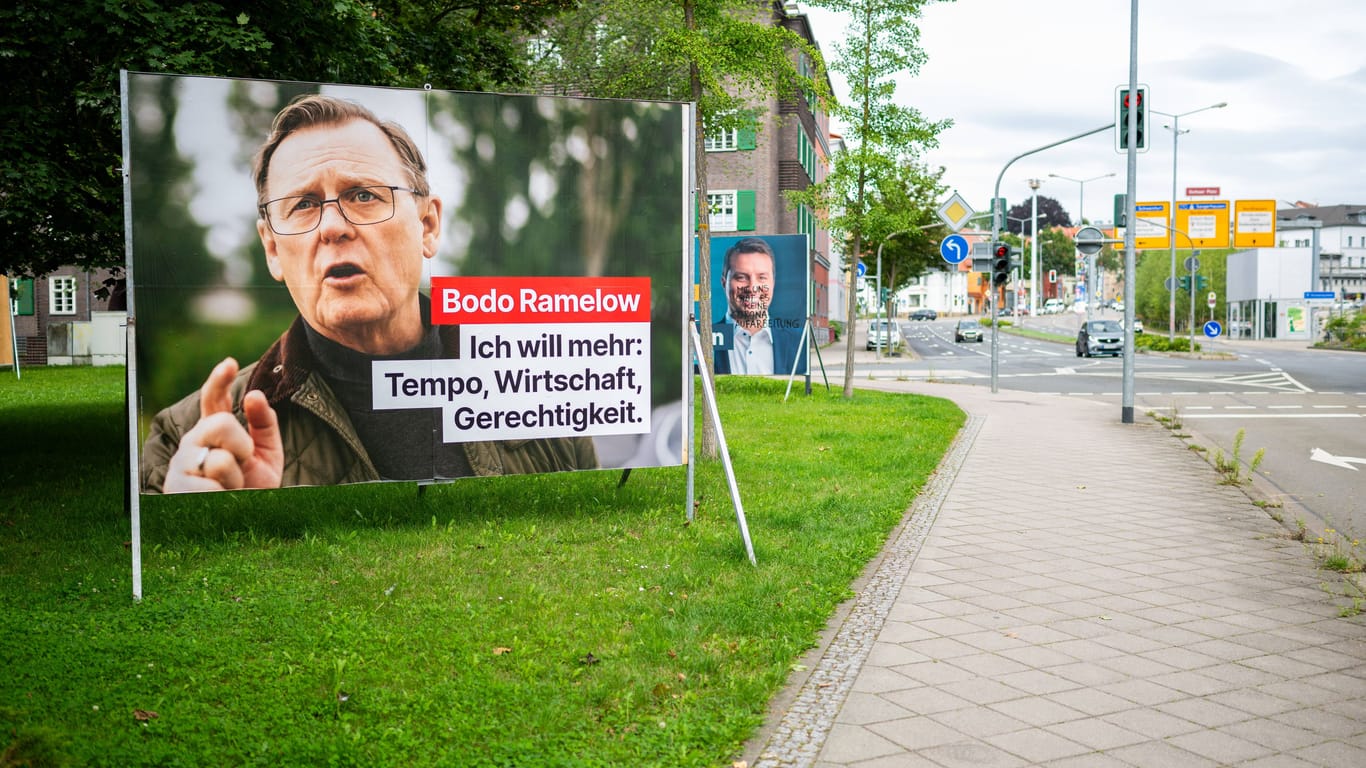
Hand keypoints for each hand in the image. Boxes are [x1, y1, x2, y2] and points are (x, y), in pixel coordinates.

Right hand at [162, 358, 283, 492]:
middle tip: (240, 465)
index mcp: (214, 431)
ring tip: (229, 488)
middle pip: (221, 424)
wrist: (238, 520)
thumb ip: (265, 424)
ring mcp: (181, 464)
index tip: (228, 363)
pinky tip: (217, 500)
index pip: (212, 400)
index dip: (219, 380)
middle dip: (241, 446)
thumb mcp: (267, 454)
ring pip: (218, 460)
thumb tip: (254, 394)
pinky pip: (211, 486)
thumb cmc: (250, 485)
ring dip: (234, 478)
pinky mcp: (176, 488)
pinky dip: (224, 496)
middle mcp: (193, 442)